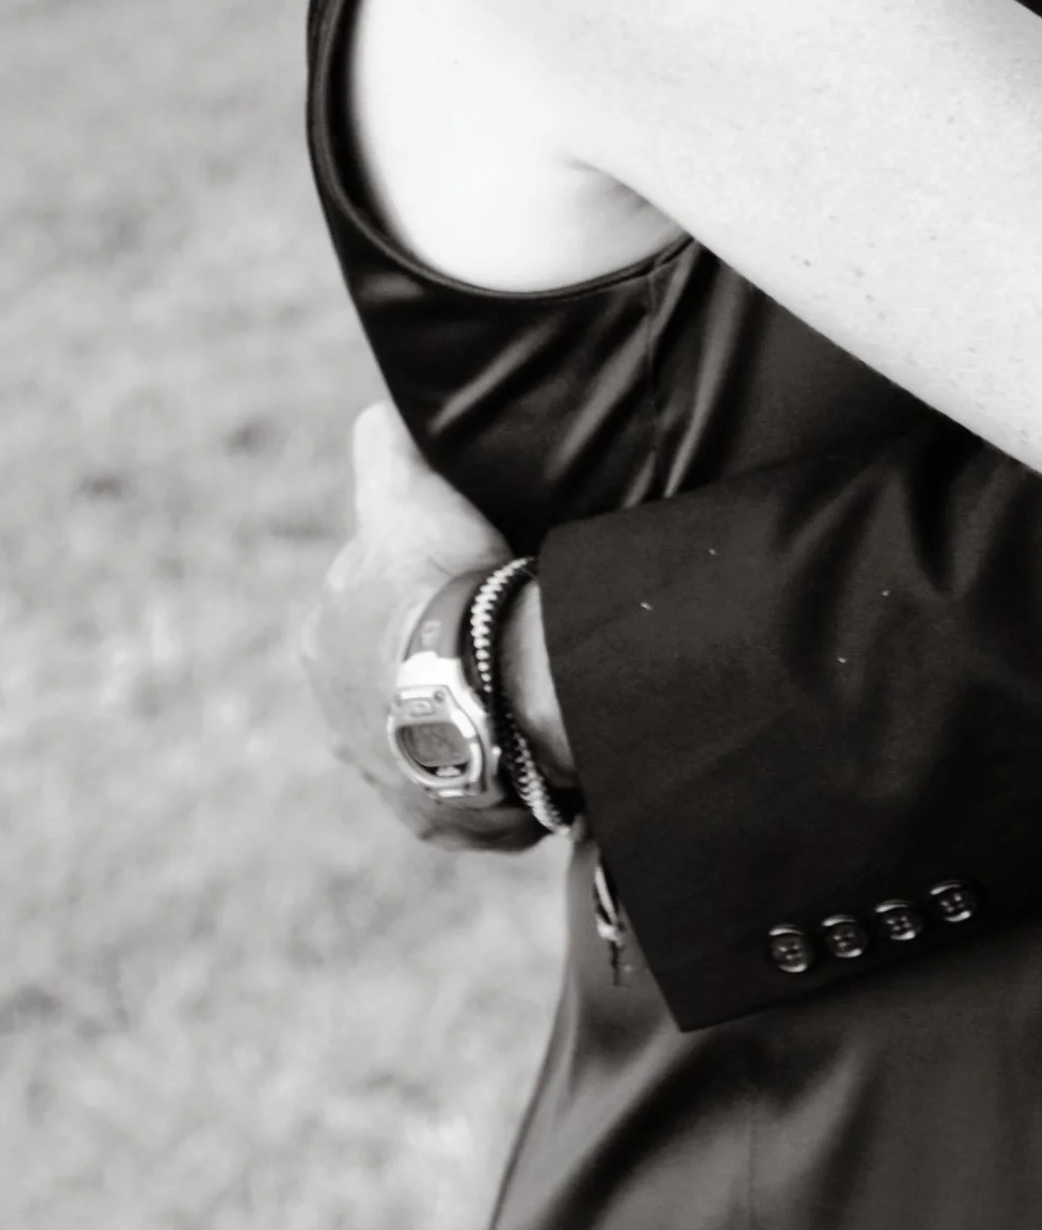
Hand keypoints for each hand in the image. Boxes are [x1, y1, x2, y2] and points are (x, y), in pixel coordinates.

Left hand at [297, 403, 539, 852]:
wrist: (478, 687)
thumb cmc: (435, 586)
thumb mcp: (407, 496)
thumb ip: (386, 450)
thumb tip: (381, 409)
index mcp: (321, 642)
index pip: (368, 607)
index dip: (418, 588)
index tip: (465, 578)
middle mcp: (339, 719)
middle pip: (397, 680)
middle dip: (437, 664)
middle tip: (501, 638)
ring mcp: (387, 778)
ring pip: (435, 740)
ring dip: (472, 723)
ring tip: (524, 695)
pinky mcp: (438, 820)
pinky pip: (472, 796)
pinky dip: (499, 774)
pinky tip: (531, 747)